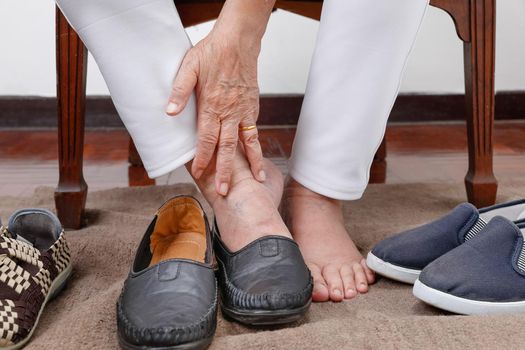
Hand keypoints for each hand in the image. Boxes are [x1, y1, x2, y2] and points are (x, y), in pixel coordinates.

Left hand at [166, 29, 264, 195]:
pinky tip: (258, 157)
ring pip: (248, 141)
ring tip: (259, 179)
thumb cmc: (212, 53)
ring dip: (253, 162)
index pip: (207, 138)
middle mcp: (231, 112)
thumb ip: (179, 91)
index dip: (203, 157)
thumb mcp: (189, 67)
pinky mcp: (253, 106)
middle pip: (228, 147)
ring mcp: (244, 110)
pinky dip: (256, 145)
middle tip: (225, 190)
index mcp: (213, 105)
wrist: (238, 41)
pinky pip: (254, 130)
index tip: (200, 173)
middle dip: (226, 170)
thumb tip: (169, 112)